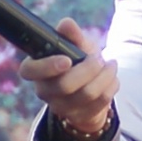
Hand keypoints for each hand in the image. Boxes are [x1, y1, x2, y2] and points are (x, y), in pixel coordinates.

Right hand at [18, 23, 118, 140]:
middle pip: (64, 85)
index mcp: (36, 70)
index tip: (67, 59)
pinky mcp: (79, 117)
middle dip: (88, 68)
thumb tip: (66, 24)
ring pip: (86, 94)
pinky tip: (112, 78)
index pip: (29, 71)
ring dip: (104, 76)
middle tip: (98, 58)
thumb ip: (71, 35)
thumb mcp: (76, 44)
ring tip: (111, 64)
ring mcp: (60, 107)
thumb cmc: (78, 60)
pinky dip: (111, 86)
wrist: (91, 85)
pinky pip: (99, 103)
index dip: (47, 66)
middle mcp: (44, 91)